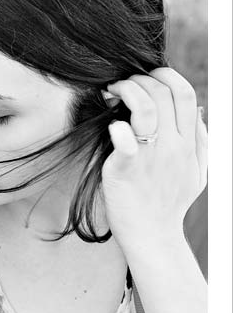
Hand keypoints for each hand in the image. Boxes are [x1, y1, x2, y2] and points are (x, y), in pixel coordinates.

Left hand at [101, 68, 207, 254]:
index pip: (185, 93)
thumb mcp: (197, 172)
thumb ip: (200, 140)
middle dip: (140, 78)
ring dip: (128, 90)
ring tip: (112, 92)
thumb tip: (199, 111)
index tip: (148, 77)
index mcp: (188, 143)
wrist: (153, 237)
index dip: (166, 75)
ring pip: (146, 107)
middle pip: (164, 94)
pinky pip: (125, 142)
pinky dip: (118, 129)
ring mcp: (150, 157)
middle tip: (122, 83)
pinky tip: (111, 126)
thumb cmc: (169, 205)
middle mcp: (173, 146)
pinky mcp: (127, 170)